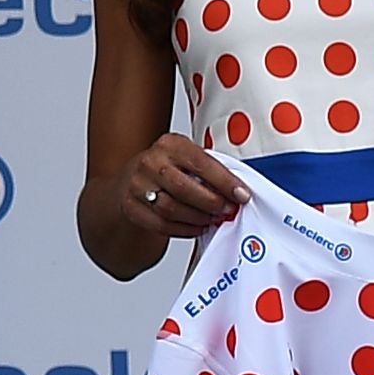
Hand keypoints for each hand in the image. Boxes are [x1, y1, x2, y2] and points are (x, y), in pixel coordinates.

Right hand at [122, 134, 245, 239]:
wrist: (131, 180)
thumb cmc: (168, 168)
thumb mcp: (186, 157)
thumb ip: (209, 170)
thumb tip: (237, 191)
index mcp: (169, 145)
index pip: (201, 163)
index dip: (224, 181)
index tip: (242, 194)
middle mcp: (150, 162)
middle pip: (184, 188)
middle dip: (212, 203)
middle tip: (228, 210)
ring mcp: (137, 186)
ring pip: (172, 209)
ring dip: (199, 218)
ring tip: (213, 218)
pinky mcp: (131, 208)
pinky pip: (162, 224)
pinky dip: (184, 229)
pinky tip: (196, 226)